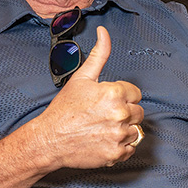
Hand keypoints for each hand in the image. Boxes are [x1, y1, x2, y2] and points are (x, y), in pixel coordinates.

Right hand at [36, 25, 143, 168]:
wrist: (49, 140)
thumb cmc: (63, 110)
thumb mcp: (80, 77)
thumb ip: (98, 54)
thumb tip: (103, 33)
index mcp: (114, 93)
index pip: (135, 93)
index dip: (121, 96)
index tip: (106, 102)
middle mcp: (120, 114)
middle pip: (138, 112)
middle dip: (125, 112)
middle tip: (104, 115)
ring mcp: (119, 135)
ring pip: (136, 130)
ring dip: (124, 129)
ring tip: (103, 128)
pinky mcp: (117, 153)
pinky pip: (131, 148)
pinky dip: (121, 146)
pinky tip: (104, 140)